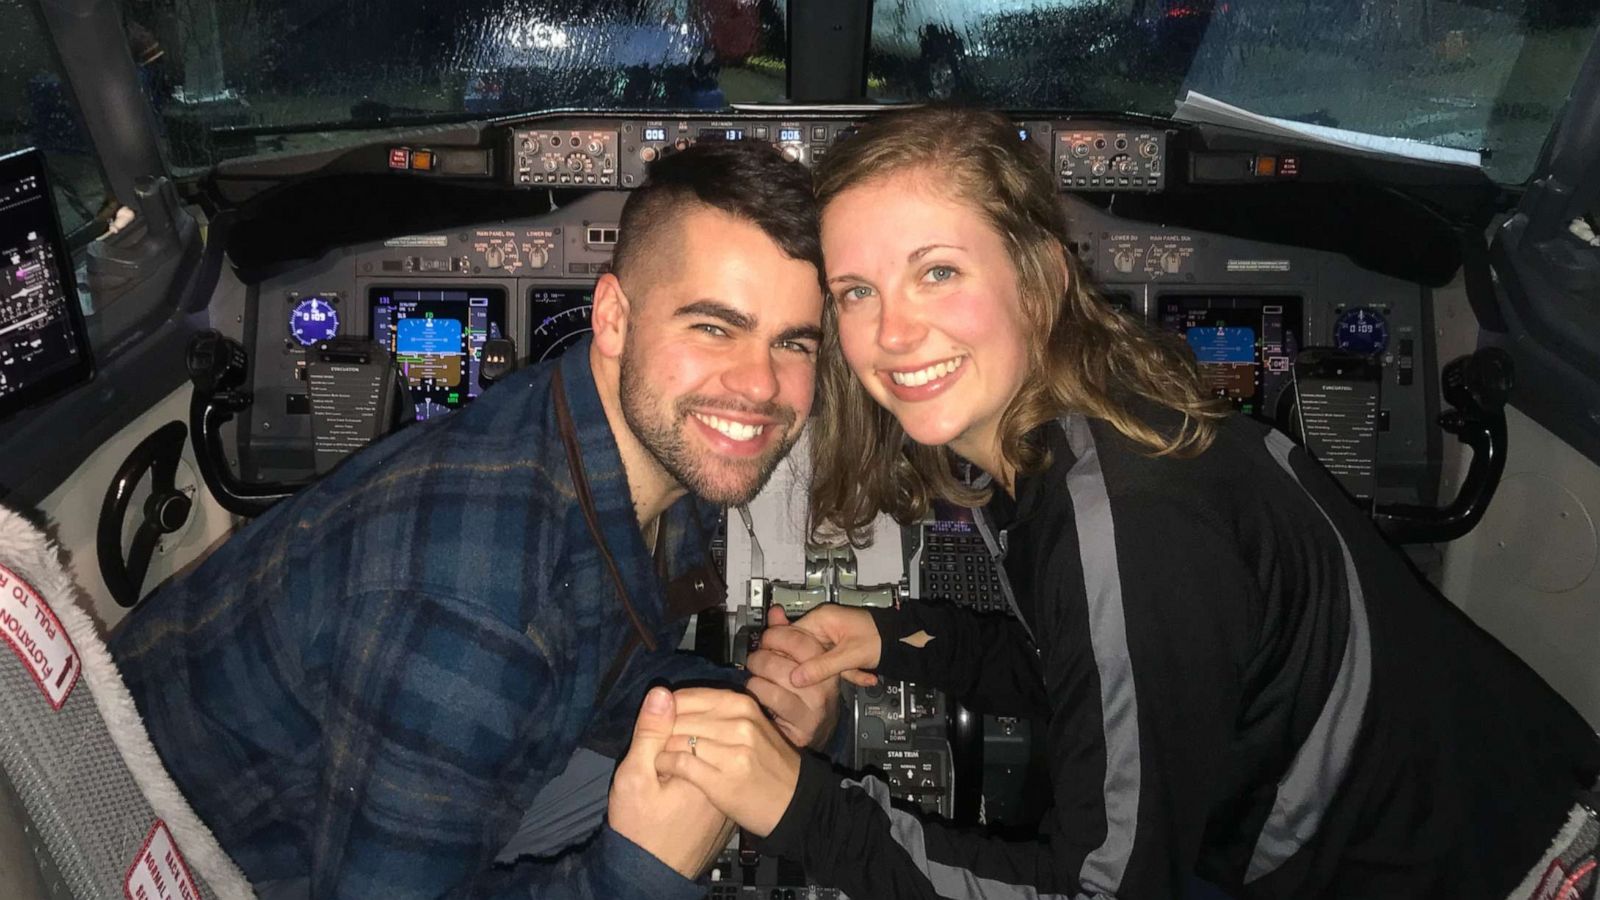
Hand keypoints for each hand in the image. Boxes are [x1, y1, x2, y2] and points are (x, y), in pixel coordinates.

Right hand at [608, 687, 733, 877]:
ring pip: (712, 738)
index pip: (693, 713)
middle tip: (655, 753)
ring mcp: (730, 783)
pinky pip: (715, 758)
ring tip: (664, 761)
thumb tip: (661, 692)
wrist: (654, 872)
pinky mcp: (725, 793)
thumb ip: (649, 734)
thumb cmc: (640, 830)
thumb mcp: (635, 779)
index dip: (665, 719)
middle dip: (678, 726)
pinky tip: (675, 771)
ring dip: (688, 738)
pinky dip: (696, 756)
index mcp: (711, 764)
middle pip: (708, 722)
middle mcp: (728, 770)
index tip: (648, 739)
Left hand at [656, 687, 802, 836]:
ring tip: (657, 757)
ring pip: (676, 740)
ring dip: (661, 749)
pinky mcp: (723, 780)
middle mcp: (738, 723)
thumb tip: (662, 692)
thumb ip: (711, 709)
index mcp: (741, 704)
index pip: (686, 697)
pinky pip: (679, 764)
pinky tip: (665, 771)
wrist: (795, 802)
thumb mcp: (749, 725)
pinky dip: (666, 766)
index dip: (667, 712)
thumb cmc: (766, 763)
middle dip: (661, 731)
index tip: (663, 726)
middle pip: (678, 718)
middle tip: (656, 744)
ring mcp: (732, 752)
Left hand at [746, 606, 841, 749]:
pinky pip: (769, 697)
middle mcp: (825, 685)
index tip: (766, 638)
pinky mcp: (801, 724)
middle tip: (756, 658)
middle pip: (784, 658)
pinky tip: (758, 693)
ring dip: (756, 675)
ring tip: (756, 677)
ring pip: (774, 677)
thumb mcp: (802, 662)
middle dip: (761, 655)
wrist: (818, 733)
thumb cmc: (808, 695)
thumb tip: (775, 612)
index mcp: (827, 664)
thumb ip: (789, 636)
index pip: (801, 640)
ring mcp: (814, 706)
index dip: (777, 635)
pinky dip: (756, 692)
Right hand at [782, 603, 882, 688]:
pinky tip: (865, 676)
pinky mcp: (840, 648)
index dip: (786, 655)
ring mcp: (832, 637)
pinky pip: (833, 662)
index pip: (789, 635)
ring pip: (819, 660)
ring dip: (838, 672)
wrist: (904, 640)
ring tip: (855, 673)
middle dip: (816, 668)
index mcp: (821, 618)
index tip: (787, 673)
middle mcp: (823, 625)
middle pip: (803, 651)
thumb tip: (796, 678)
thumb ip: (822, 667)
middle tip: (822, 680)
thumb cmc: (881, 638)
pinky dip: (848, 672)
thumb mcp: (849, 655)